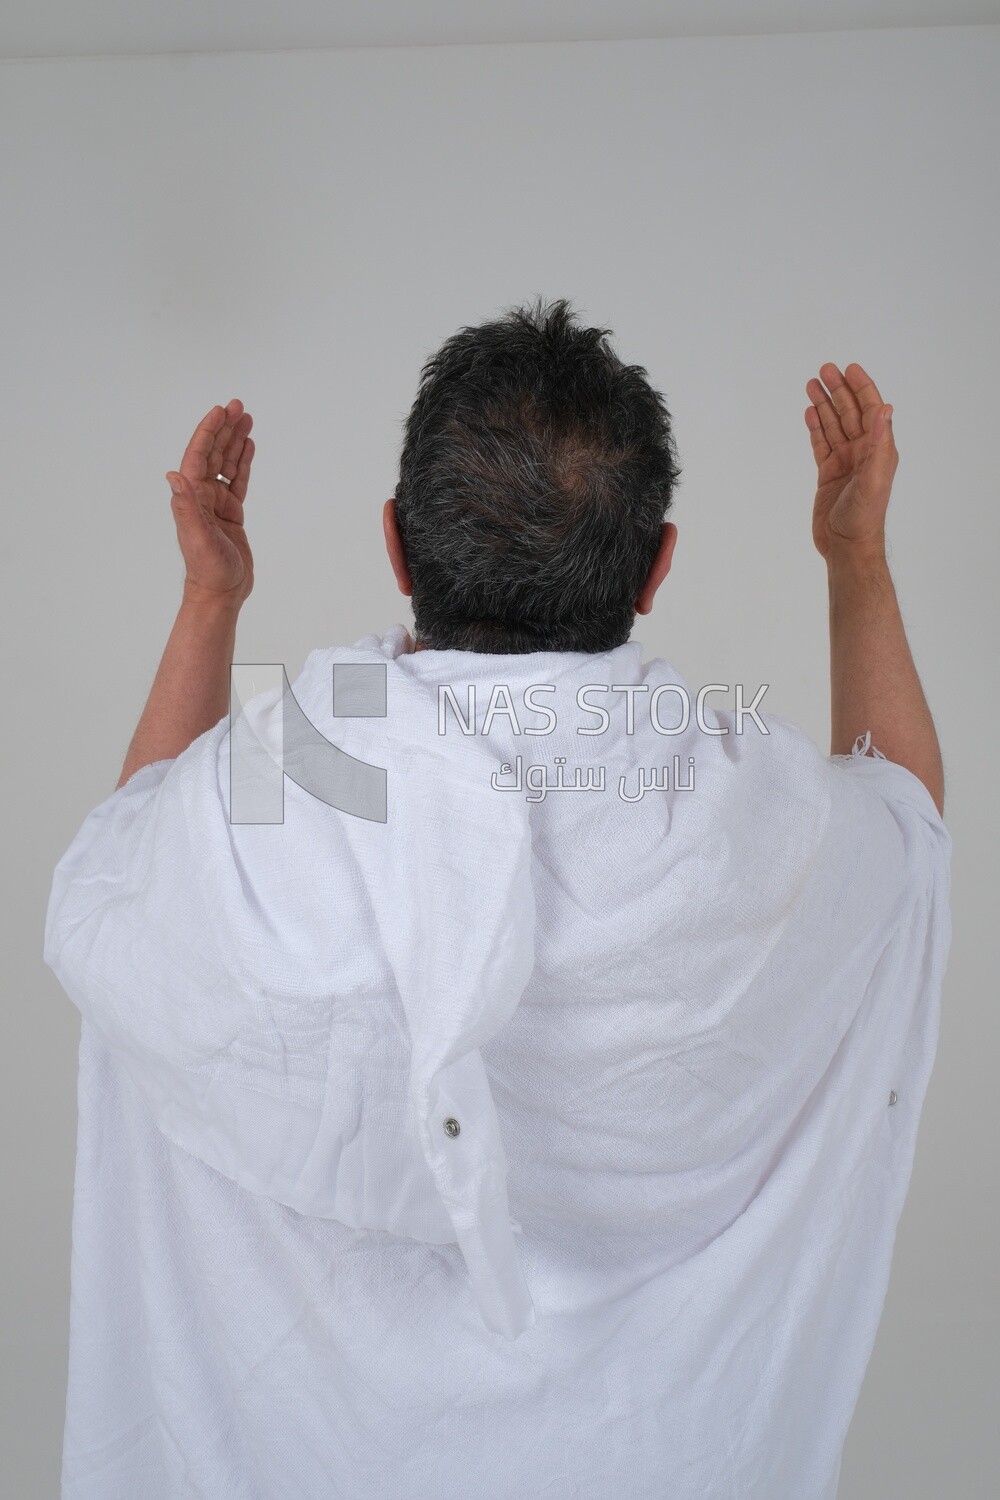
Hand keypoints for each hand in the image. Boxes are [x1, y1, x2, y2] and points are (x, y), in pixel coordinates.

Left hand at [165, 398, 254, 605]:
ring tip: (247, 419)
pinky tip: (248, 447)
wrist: (221, 592)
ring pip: (226, 464)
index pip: (199, 456)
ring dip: (235, 441)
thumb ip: (186, 507)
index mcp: (192, 497)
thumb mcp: (197, 538)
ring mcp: (216, 503)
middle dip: (224, 429)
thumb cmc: (208, 570)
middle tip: (238, 406)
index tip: (220, 411)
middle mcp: (201, 496)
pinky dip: (243, 463)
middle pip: (214, 454)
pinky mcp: (231, 513)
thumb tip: (174, 476)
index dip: (209, 432)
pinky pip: (237, 481)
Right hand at [805, 363, 896, 559]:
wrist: (847, 546)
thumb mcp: (874, 478)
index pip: (870, 410)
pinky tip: (809, 412)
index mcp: (878, 449)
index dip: (861, 388)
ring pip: (833, 425)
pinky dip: (815, 427)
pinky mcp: (828, 474)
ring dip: (823, 404)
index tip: (849, 369)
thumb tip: (884, 408)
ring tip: (810, 384)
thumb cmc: (864, 517)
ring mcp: (845, 462)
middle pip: (849, 412)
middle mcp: (863, 451)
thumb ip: (879, 443)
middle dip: (837, 390)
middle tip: (823, 370)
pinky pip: (821, 443)